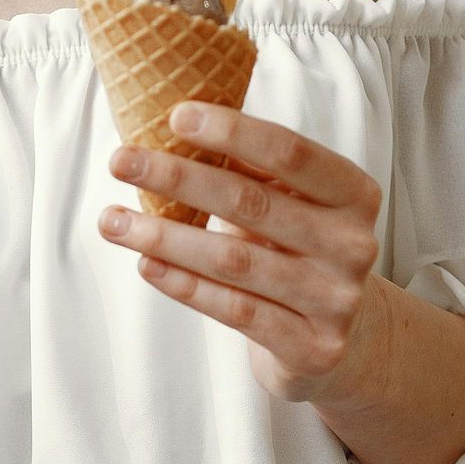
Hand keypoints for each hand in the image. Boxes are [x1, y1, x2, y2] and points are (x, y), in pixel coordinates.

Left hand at [98, 103, 386, 407]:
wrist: (345, 342)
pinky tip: (146, 264)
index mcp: (354, 194)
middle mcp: (354, 244)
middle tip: (120, 161)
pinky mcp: (312, 347)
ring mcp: (335, 299)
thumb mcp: (292, 207)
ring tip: (110, 220)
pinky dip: (184, 285)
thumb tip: (174, 132)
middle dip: (178, 178)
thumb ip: (253, 173)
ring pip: (234, 260)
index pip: (291, 152)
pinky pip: (234, 309)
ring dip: (163, 237)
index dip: (234, 132)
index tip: (175, 117)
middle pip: (252, 202)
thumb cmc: (300, 254)